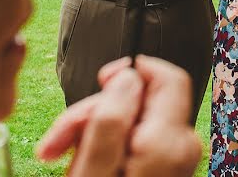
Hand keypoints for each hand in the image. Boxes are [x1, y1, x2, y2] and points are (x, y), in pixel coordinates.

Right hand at [37, 56, 200, 176]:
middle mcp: (183, 148)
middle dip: (97, 111)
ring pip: (135, 122)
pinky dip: (108, 148)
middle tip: (54, 143)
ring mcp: (176, 162)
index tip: (99, 80)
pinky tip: (83, 167)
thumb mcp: (92, 172)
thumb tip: (128, 76)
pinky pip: (138, 142)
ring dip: (94, 133)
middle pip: (144, 99)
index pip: (169, 77)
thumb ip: (110, 120)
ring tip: (61, 159)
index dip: (134, 70)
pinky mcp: (165, 171)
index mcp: (170, 143)